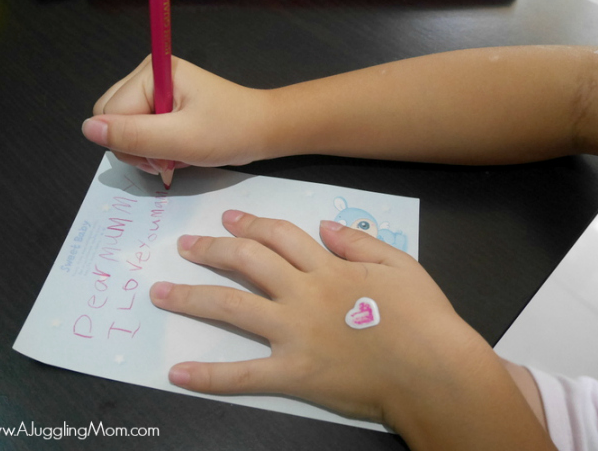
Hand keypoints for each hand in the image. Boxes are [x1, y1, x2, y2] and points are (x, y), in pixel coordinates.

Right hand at [82, 56, 272, 174]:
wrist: (263, 131)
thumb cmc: (229, 131)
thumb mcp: (180, 139)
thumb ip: (133, 135)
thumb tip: (87, 129)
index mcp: (151, 72)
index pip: (109, 112)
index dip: (130, 142)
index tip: (163, 155)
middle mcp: (148, 76)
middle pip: (113, 119)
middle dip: (138, 147)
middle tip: (170, 157)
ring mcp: (155, 91)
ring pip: (125, 130)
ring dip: (149, 152)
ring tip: (178, 155)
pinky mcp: (164, 106)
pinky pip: (142, 132)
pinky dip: (158, 149)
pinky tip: (179, 151)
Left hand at [149, 211, 551, 449]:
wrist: (436, 374)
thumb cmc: (425, 319)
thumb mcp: (401, 265)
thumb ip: (360, 242)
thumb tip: (325, 226)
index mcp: (329, 269)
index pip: (281, 237)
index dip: (252, 224)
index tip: (229, 219)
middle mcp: (304, 295)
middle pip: (248, 263)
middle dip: (212, 250)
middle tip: (185, 246)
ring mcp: (295, 334)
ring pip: (234, 308)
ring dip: (193, 297)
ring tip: (161, 292)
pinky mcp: (295, 374)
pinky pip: (244, 376)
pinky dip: (210, 376)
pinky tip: (178, 373)